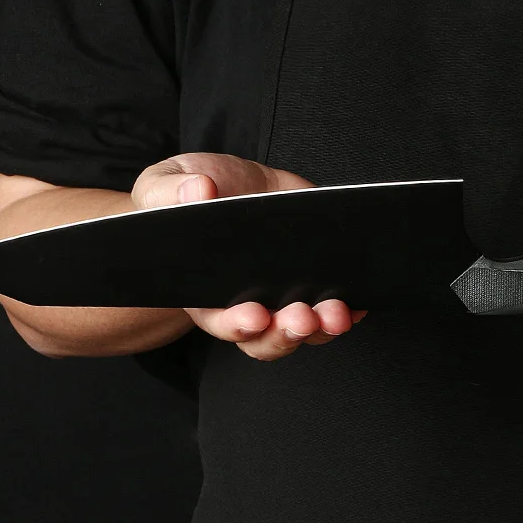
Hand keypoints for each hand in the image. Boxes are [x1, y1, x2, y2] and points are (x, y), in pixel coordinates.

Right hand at [132, 153, 366, 359]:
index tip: (255, 316)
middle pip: (268, 337)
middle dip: (287, 332)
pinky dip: (350, 308)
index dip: (238, 324)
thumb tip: (197, 192)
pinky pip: (333, 306)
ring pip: (305, 328)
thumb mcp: (163, 184)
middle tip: (302, 318)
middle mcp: (246, 302)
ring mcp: (282, 295)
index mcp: (205, 292)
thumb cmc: (185, 194)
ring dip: (323, 325)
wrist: (226, 187)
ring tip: (336, 313)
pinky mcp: (311, 278)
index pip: (221, 320)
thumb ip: (169, 191)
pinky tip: (360, 300)